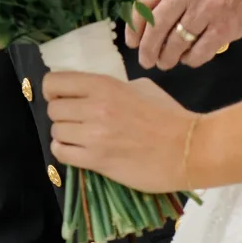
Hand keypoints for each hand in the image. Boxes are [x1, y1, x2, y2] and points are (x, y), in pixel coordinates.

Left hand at [45, 72, 195, 191]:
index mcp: (104, 85)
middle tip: (77, 122)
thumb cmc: (169, 116)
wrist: (188, 149)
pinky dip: (66, 152)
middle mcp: (94, 107)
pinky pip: (61, 153)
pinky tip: (80, 152)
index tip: (61, 97)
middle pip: (53, 109)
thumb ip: (112, 88)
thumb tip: (92, 94)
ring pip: (55, 132)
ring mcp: (93, 135)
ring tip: (81, 139)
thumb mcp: (141, 88)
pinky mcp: (96, 160)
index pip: (55, 82)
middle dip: (62, 115)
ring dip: (65, 136)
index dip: (54, 91)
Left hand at [128, 0, 241, 70]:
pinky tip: (190, 59)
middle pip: (155, 26)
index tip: (133, 40)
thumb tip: (147, 4)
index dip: (133, 26)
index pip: (142, 2)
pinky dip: (191, 60)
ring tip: (166, 62)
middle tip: (146, 60)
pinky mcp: (225, 26)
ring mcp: (207, 8)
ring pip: (175, 42)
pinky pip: (199, 52)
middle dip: (147, 49)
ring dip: (167, 58)